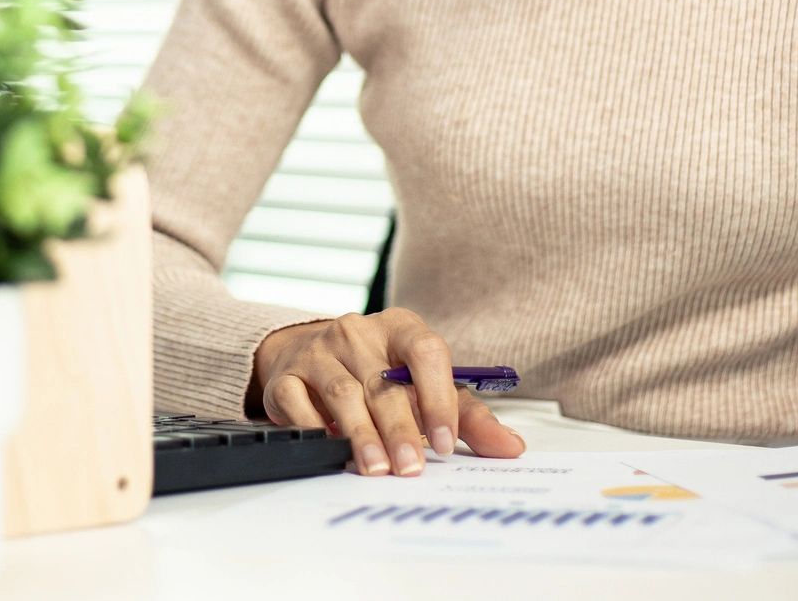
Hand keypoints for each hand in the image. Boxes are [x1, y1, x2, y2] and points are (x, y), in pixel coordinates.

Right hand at [251, 309, 525, 476]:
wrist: (308, 357)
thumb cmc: (377, 375)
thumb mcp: (424, 386)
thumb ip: (466, 416)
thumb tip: (512, 447)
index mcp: (400, 328)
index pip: (426, 351)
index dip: (438, 397)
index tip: (446, 443)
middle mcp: (357, 333)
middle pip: (383, 383)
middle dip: (400, 430)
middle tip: (412, 468)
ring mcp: (318, 351)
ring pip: (343, 393)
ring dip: (361, 434)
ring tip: (376, 469)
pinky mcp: (285, 376)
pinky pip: (298, 402)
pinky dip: (314, 428)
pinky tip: (329, 450)